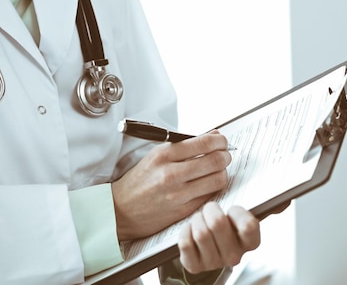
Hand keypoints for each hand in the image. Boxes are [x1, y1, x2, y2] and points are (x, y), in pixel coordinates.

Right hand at [111, 133, 230, 240]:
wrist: (120, 210)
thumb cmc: (139, 181)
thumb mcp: (156, 155)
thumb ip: (185, 145)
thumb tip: (213, 136)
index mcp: (163, 155)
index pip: (204, 143)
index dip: (220, 141)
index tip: (222, 141)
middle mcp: (171, 174)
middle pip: (216, 160)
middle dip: (226, 155)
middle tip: (225, 155)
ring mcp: (178, 194)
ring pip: (218, 179)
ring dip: (223, 172)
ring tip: (219, 170)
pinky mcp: (183, 210)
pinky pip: (210, 196)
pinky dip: (214, 188)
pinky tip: (209, 184)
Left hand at [178, 203, 260, 273]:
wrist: (209, 247)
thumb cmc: (229, 226)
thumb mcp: (245, 216)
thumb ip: (265, 207)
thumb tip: (283, 203)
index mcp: (251, 241)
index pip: (248, 226)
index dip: (237, 212)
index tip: (232, 209)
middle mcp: (235, 255)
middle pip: (218, 224)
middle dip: (211, 209)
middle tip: (210, 209)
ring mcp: (214, 263)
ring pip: (201, 232)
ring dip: (197, 219)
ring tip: (200, 219)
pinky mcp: (195, 266)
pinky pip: (186, 242)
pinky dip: (186, 230)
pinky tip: (191, 229)